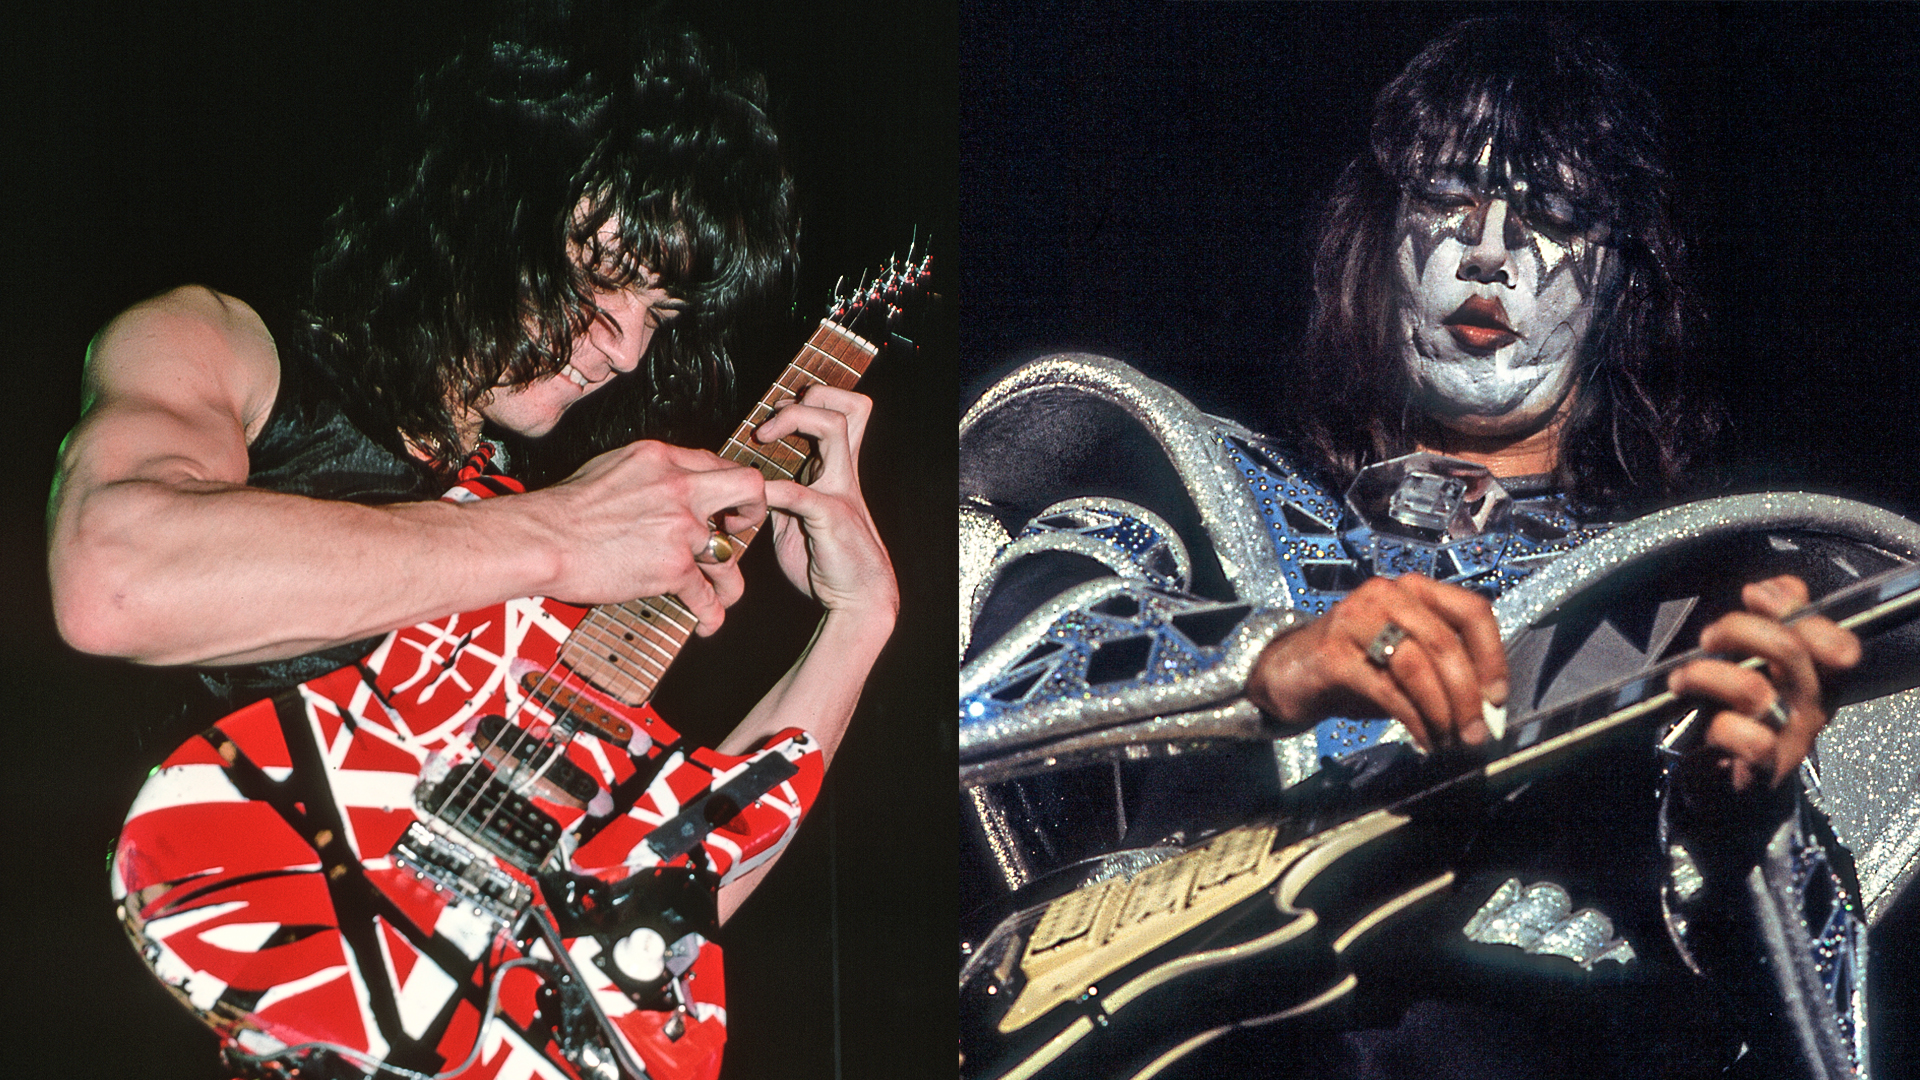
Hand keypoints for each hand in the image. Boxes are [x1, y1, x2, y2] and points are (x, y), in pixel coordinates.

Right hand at [533, 440, 767, 634]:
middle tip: (740, 529)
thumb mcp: (612, 467)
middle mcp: (680, 489)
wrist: (543, 539)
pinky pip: (707, 594)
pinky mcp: (673, 567)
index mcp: (663, 460)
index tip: (721, 505)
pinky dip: (711, 613)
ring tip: (726, 592)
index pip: (714, 464)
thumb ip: (648, 474)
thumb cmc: (564, 508)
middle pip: (749, 488)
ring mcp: (681, 528)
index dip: (723, 488)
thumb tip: (662, 485)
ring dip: (731, 580)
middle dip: (754, 511)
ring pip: (730, 554)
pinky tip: (708, 621)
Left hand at [750, 387, 897, 622]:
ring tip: (763, 437)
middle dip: (809, 398)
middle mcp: (843, 473)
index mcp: (837, 470)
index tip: (772, 424)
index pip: (844, 412)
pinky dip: (768, 491)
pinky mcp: (830, 515)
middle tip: (772, 423)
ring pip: (834, 426)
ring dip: (794, 420)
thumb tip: (749, 485)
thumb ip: (780, 497)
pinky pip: (797, 490)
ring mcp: (840, 490)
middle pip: (848, 406)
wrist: (858, 599)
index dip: (811, 402)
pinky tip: (753, 504)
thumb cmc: (827, 561)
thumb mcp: (797, 520)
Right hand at [1245, 574, 1507, 748]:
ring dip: (1443, 711)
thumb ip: (1443, 675)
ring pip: (1417, 666)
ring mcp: (1355, 620)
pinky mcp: (1333, 654)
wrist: (1288, 672)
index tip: (1498, 697)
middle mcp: (1385, 595)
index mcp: (1413, 590)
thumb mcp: (1406, 662)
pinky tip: (1425, 741)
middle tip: (1478, 734)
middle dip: (1468, 695)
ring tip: (1451, 741)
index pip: (1471, 610)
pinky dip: (1414, 720)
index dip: (1492, 655)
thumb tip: (1487, 712)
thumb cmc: (1356, 666)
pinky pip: (1387, 690)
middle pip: (1445, 642)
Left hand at [1667, 575, 1860, 790]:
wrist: (1732, 792)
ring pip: (1755, 689)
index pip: (1832, 635)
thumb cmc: (1741, 719)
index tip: (1753, 594)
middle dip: (1737, 629)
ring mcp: (1793, 737)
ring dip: (1705, 674)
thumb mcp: (1758, 666)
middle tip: (1708, 638)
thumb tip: (1770, 587)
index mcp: (1817, 676)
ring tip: (1682, 679)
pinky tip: (1706, 727)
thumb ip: (1770, 623)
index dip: (1793, 607)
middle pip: (1789, 649)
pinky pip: (1752, 740)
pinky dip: (1721, 727)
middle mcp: (1813, 704)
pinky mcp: (1768, 768)